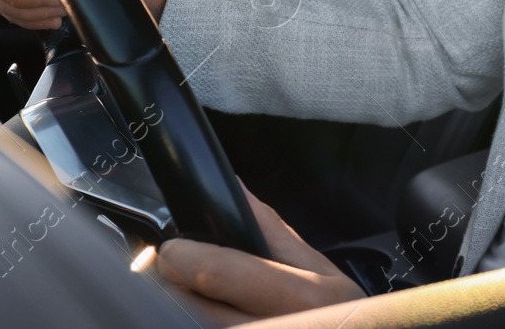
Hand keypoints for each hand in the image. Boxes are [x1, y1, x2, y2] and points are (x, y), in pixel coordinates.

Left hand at [158, 186, 364, 323]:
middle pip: (193, 308)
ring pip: (191, 323)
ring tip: (186, 293)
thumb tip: (234, 189)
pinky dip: (193, 320)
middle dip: (172, 285)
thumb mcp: (317, 266)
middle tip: (167, 271)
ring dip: (179, 307)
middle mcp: (278, 328)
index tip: (170, 248)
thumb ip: (270, 228)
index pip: (216, 273)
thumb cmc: (338, 311)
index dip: (181, 257)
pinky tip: (202, 310)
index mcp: (301, 296)